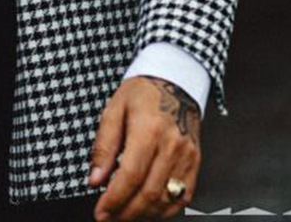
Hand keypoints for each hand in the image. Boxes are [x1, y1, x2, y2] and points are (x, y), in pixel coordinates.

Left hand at [88, 76, 200, 220]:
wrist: (174, 83)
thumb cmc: (142, 94)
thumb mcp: (113, 110)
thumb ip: (104, 146)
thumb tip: (95, 178)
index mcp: (148, 129)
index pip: (131, 175)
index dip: (114, 199)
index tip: (100, 212)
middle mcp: (171, 145)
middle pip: (149, 193)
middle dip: (125, 213)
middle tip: (108, 217)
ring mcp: (187, 156)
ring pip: (166, 200)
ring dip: (143, 215)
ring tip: (123, 215)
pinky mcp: (195, 163)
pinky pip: (182, 197)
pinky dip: (164, 211)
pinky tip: (147, 210)